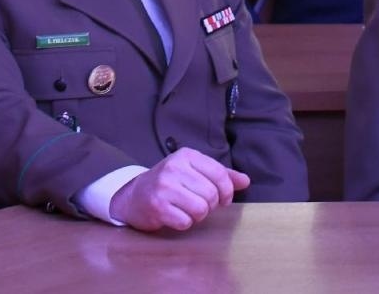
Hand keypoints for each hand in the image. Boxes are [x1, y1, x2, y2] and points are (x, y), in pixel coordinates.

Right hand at [109, 148, 249, 231]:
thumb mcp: (193, 171)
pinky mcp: (157, 206)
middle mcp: (174, 168)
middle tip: (199, 205)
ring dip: (198, 216)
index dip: (227, 190)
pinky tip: (175, 215)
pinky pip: (185, 221)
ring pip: (200, 209)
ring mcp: (164, 187)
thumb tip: (245, 181)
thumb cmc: (170, 183)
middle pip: (211, 194)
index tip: (224, 200)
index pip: (219, 173)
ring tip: (187, 210)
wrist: (133, 195)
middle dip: (210, 205)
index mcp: (186, 155)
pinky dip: (184, 222)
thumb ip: (221, 176)